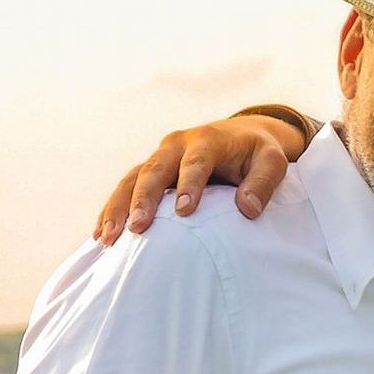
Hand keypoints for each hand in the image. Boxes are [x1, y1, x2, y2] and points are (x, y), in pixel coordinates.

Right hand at [94, 115, 304, 244]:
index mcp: (207, 140)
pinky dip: (113, 209)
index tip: (184, 211)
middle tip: (137, 228)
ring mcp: (160, 157)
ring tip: (108, 237)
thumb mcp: (272, 161)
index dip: (189, 184)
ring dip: (118, 207)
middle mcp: (177, 145)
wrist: (242, 136)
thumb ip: (263, 182)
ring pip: (132, 178)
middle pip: (155, 170)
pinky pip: (126, 188)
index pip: (196, 163)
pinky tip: (101, 234)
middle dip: (144, 199)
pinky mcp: (151, 170)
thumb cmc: (258, 153)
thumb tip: (248, 210)